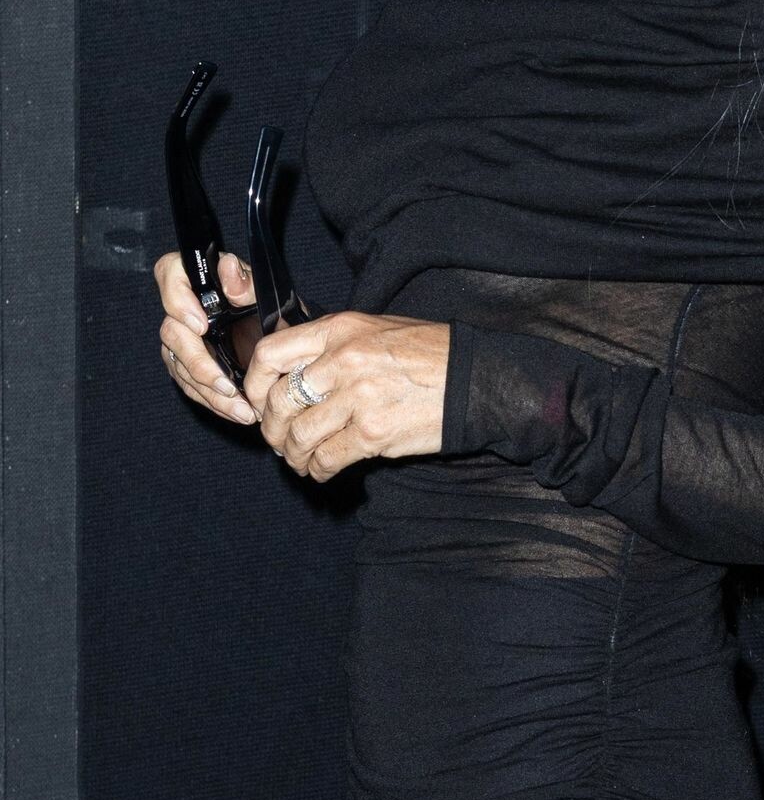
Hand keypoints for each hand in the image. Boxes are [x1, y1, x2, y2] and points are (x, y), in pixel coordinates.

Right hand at [154, 247, 258, 424]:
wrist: (281, 334)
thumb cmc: (271, 306)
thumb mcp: (266, 291)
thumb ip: (245, 282)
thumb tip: (227, 267)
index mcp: (199, 278)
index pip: (169, 273)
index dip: (178, 300)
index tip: (200, 325)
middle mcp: (182, 307)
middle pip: (173, 333)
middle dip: (200, 364)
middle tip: (227, 385)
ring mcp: (182, 337)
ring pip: (180, 365)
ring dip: (209, 392)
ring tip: (241, 409)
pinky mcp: (187, 363)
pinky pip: (190, 385)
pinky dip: (213, 401)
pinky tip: (234, 411)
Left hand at [241, 312, 449, 482]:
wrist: (475, 379)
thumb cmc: (427, 354)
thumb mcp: (373, 330)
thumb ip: (331, 346)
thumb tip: (288, 373)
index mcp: (339, 330)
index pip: (270, 354)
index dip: (253, 385)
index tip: (257, 402)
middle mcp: (343, 360)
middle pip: (278, 402)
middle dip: (272, 429)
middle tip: (280, 439)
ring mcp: (358, 398)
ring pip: (298, 436)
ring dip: (293, 455)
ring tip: (301, 458)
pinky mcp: (373, 433)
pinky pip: (326, 458)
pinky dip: (318, 469)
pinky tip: (323, 468)